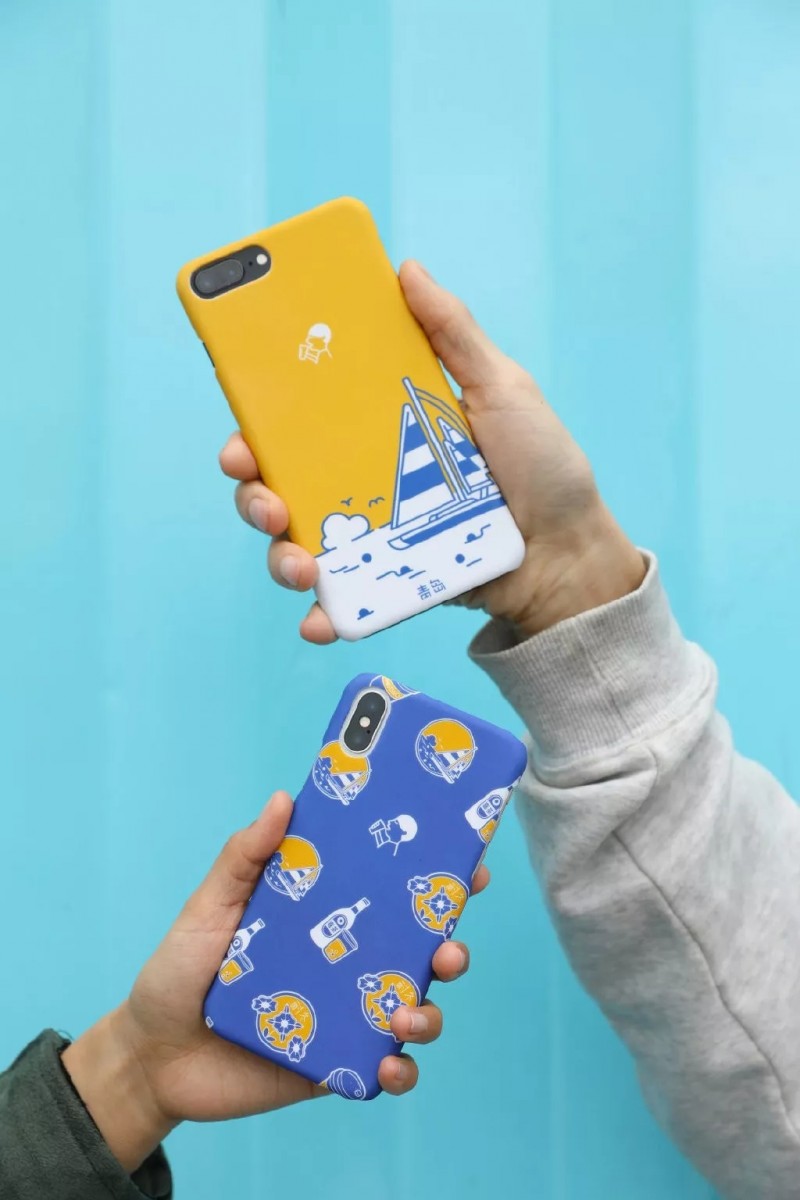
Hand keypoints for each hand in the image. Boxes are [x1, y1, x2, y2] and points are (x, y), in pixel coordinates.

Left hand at [62, 792, 484, 1172]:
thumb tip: (284, 798)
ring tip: (407, 1015)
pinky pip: (384, 1069)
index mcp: (327, 917)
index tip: (470, 866)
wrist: (151, 1054)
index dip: (437, 880)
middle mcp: (348, 963)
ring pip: (414, 1010)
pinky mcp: (335, 1065)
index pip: (392, 893)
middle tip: (447, 948)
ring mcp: (345, 1015)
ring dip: (429, 1014)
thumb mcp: (210, 905)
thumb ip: (245, 856)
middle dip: (449, 948)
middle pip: (419, 952)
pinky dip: (400, 1070)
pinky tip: (390, 1064)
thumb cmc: (181, 970)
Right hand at [220, 260, 644, 643]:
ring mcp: (372, 536)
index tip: (245, 414)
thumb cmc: (542, 465)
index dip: (260, 415)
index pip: (302, 417)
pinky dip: (320, 614)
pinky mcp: (388, 586)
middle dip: (252, 488)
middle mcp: (364, 479)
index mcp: (379, 427)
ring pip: (296, 544)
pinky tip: (317, 619)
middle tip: (262, 491)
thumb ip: (453, 333)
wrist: (570, 550)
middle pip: (280, 481)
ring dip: (279, 555)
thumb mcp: (502, 386)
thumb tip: (407, 270)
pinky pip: (341, 602)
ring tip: (301, 563)